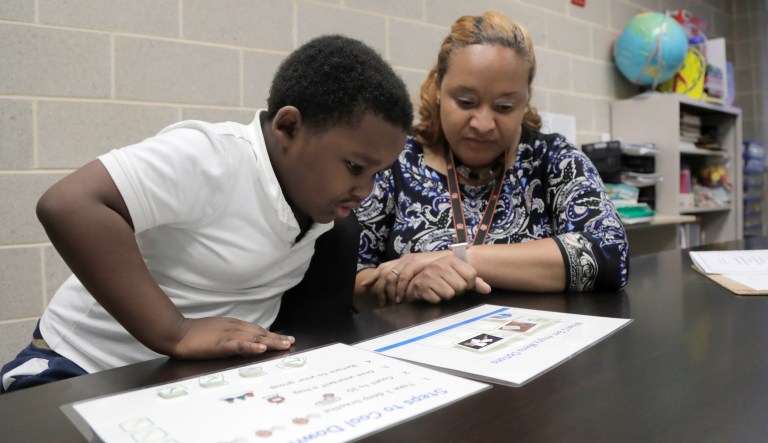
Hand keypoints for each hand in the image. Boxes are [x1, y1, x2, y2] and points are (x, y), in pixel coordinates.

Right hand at [169, 317, 294, 358]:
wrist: (177, 332)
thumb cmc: (194, 333)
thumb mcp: (216, 331)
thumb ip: (230, 334)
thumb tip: (242, 339)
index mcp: (232, 324)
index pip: (256, 329)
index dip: (271, 333)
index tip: (284, 338)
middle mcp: (233, 327)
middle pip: (259, 332)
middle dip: (276, 338)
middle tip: (291, 342)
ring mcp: (228, 335)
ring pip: (254, 337)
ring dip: (271, 341)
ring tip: (285, 345)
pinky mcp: (220, 344)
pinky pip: (239, 345)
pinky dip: (251, 346)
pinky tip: (262, 348)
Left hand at [361, 251, 448, 305]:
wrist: (453, 261)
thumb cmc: (438, 270)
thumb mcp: (420, 274)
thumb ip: (409, 279)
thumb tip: (395, 291)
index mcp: (403, 261)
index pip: (383, 267)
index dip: (372, 277)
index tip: (364, 286)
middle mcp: (404, 259)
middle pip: (384, 272)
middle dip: (380, 288)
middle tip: (382, 302)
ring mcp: (410, 260)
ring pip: (391, 275)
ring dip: (390, 290)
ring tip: (392, 302)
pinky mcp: (416, 262)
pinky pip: (403, 276)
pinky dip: (400, 287)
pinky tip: (401, 297)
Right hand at [404, 255, 491, 303]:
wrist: (414, 282)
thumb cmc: (439, 279)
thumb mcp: (456, 276)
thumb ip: (474, 282)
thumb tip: (487, 289)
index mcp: (450, 259)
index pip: (471, 275)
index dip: (468, 284)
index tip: (461, 283)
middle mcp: (439, 265)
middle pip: (461, 287)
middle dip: (456, 291)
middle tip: (447, 286)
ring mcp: (429, 275)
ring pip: (449, 294)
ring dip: (445, 296)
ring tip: (439, 290)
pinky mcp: (421, 286)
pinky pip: (437, 299)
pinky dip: (435, 299)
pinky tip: (431, 293)